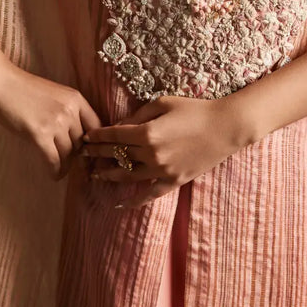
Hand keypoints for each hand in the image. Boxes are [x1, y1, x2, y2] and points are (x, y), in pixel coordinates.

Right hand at [0, 48, 102, 180]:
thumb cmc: (22, 89)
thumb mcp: (54, 96)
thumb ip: (67, 112)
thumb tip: (75, 139)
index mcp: (76, 98)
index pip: (97, 127)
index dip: (94, 144)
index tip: (90, 156)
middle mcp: (70, 110)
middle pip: (81, 143)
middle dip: (76, 156)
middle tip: (69, 164)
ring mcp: (56, 122)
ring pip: (68, 154)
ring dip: (64, 165)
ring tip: (58, 169)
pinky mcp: (40, 134)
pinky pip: (54, 161)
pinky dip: (54, 171)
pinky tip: (52, 174)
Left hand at [80, 94, 242, 208]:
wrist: (224, 128)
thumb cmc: (193, 109)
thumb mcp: (163, 104)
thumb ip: (138, 116)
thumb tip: (120, 126)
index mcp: (147, 133)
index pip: (114, 136)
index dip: (98, 136)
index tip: (86, 136)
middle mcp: (151, 155)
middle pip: (117, 155)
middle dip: (98, 154)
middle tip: (82, 154)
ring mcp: (162, 171)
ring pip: (127, 176)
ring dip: (109, 175)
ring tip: (94, 174)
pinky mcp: (173, 182)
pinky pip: (148, 194)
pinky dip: (133, 200)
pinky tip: (119, 203)